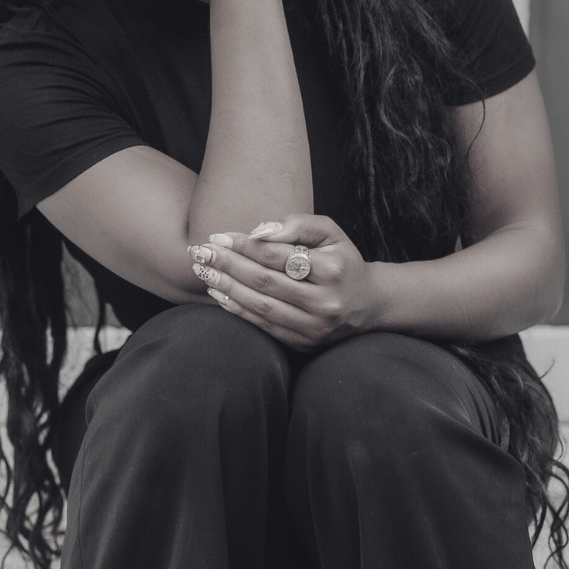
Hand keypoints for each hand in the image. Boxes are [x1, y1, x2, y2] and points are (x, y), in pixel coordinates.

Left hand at [186, 214, 381, 351]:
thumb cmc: (342, 261)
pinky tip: (218, 294)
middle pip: (265, 281)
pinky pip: (264, 326)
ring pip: (261, 305)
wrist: (368, 304)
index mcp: (333, 270)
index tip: (218, 236)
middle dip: (228, 264)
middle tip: (200, 251)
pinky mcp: (304, 343)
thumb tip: (260, 232)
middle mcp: (325, 302)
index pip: (278, 255)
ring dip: (226, 287)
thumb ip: (299, 224)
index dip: (244, 246)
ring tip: (203, 270)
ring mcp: (314, 327)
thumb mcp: (331, 233)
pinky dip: (238, 310)